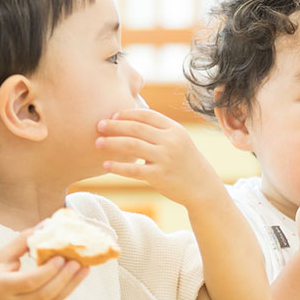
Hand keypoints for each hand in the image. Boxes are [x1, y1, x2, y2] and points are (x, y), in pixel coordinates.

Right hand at [0, 229, 89, 299]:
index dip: (47, 271)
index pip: (29, 281)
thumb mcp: (1, 256)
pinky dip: (68, 288)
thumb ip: (23, 241)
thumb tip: (46, 224)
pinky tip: (78, 275)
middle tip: (78, 261)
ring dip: (71, 284)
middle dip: (64, 278)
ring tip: (84, 267)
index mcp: (1, 287)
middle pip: (45, 294)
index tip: (61, 257)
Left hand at [97, 108, 222, 205]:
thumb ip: (159, 130)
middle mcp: (170, 141)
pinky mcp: (159, 176)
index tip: (112, 115)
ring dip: (112, 143)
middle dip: (114, 125)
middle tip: (98, 125)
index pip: (147, 115)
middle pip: (136, 128)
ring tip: (97, 143)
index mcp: (174, 129)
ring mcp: (165, 158)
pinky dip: (118, 167)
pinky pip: (133, 170)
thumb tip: (130, 119)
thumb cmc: (184, 161)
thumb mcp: (178, 140)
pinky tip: (105, 165)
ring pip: (132, 146)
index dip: (127, 113)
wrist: (202, 186)